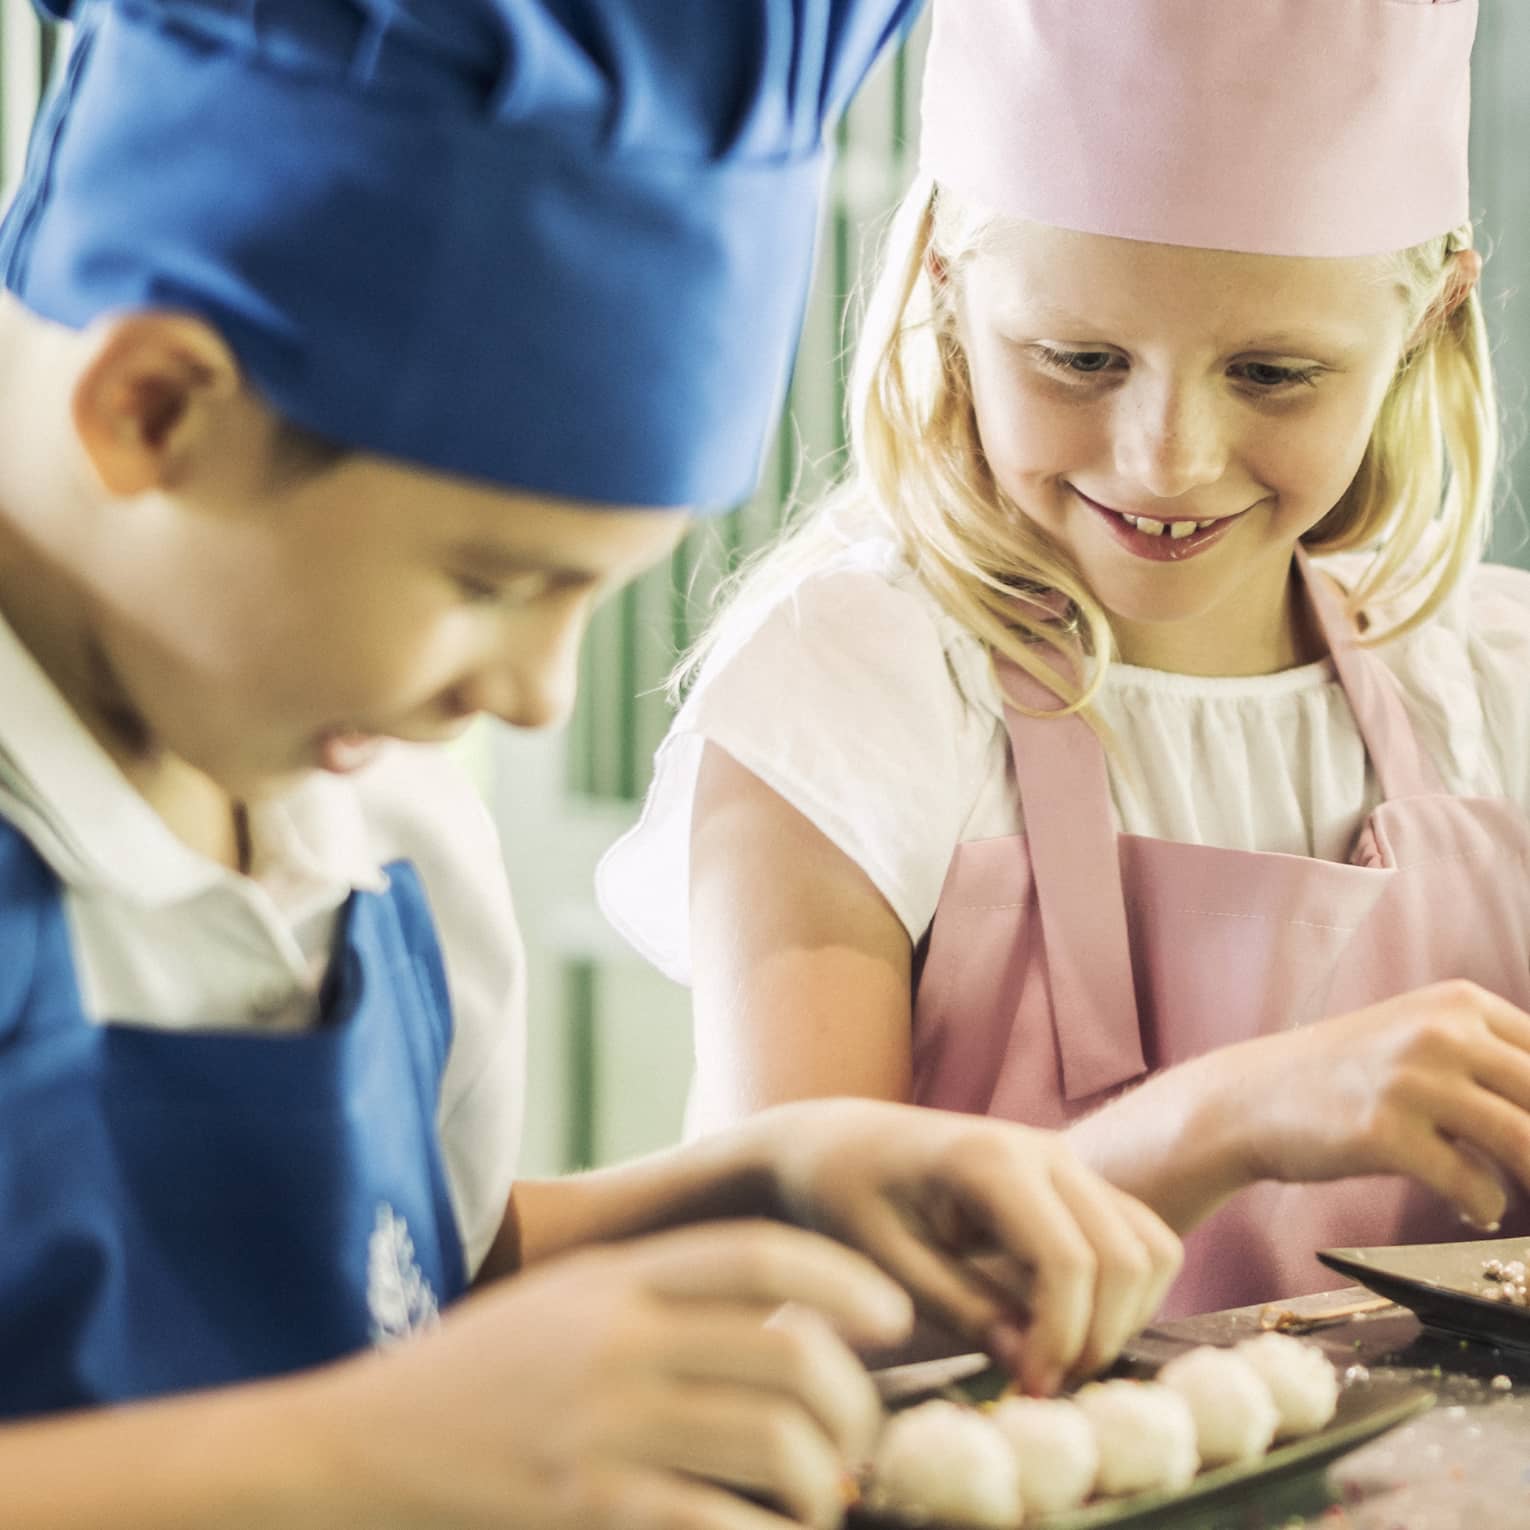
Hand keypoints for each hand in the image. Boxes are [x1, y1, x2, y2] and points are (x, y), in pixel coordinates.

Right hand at [289, 1221, 909, 1529]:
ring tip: (819, 1501)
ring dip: (822, 1483)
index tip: (894, 1318)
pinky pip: (714, 1524)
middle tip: (860, 1439)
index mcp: (617, 1278)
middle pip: (789, 1352)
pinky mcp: (583, 1508)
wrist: (357, 1444)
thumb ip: (660, 1300)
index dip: (843, 1279)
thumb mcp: (566, 1304)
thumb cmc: (477, 1371)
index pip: (756, 1256)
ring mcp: (602, 1428)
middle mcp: (618, 1340)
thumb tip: (783, 1322)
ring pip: (773, 1443)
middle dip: (854, 1402)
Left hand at [754, 1100, 1181, 1394]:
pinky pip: (1137, 1237)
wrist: (838, 1143)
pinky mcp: (1073, 1178)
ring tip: (1054, 1356)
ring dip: (1121, 1316)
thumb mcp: (886, 1263)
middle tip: (1041, 1382)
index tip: (1025, 1387)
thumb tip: (1034, 1368)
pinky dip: (1124, 1292)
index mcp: (990, 1160)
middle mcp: (1044, 1149)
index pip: (1069, 1260)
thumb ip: (962, 1310)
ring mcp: (1066, 1159)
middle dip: (1097, 1335)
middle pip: (1126, 1256)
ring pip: (1150, 1246)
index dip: (1061, 1337)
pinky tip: (1063, 1324)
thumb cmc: (846, 1199)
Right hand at [1236, 979, 1529, 1229]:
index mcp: (1457, 1002)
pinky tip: (1474, 1207)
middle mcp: (1438, 1032)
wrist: (1252, 1097)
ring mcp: (1409, 1080)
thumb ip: (1488, 1061)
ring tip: (1522, 1195)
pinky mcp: (1384, 1132)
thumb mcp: (1417, 1040)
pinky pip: (1473, 1183)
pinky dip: (1485, 1205)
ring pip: (1523, 1141)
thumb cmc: (1343, 1077)